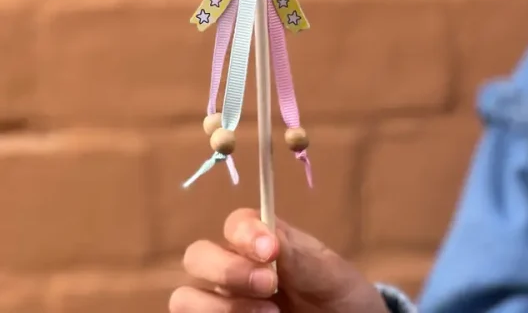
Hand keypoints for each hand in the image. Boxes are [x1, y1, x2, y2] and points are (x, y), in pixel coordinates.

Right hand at [170, 208, 389, 312]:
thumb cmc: (339, 295)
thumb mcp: (330, 274)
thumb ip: (300, 255)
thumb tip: (270, 235)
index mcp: (260, 242)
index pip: (235, 224)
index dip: (245, 233)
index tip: (270, 249)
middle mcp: (234, 269)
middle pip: (197, 256)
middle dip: (227, 269)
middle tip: (269, 285)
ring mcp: (223, 302)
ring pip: (186, 297)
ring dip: (221, 306)